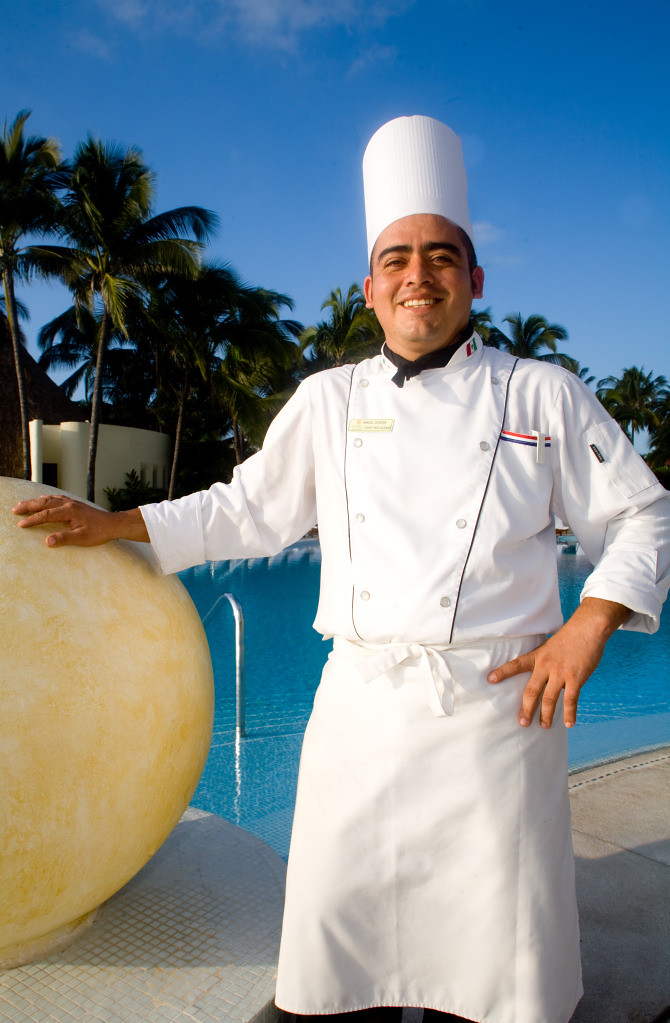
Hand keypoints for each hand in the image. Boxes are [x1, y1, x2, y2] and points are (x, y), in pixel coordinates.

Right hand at [12, 495, 148, 546]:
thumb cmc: (99, 532)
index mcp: (69, 511)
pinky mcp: (75, 504)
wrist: (113, 524)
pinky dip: (46, 499)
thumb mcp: (82, 538)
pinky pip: (56, 498)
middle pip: (44, 503)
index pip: (46, 515)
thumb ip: (64, 539)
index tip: (20, 524)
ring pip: (49, 499)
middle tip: (15, 509)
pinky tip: (43, 500)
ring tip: (23, 504)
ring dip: (35, 501)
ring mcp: (72, 502)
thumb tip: (47, 542)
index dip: (32, 520)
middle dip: (28, 506)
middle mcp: (69, 504)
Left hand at [487, 597, 630, 728]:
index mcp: (538, 656)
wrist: (588, 629)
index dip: (503, 672)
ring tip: (543, 726)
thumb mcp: (549, 647)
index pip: (516, 664)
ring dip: (546, 715)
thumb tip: (543, 680)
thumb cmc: (569, 638)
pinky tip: (568, 724)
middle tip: (522, 723)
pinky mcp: (576, 678)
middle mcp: (546, 666)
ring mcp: (561, 673)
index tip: (490, 679)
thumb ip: (544, 662)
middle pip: (532, 691)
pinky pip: (571, 700)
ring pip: (549, 699)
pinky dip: (569, 713)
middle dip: (526, 709)